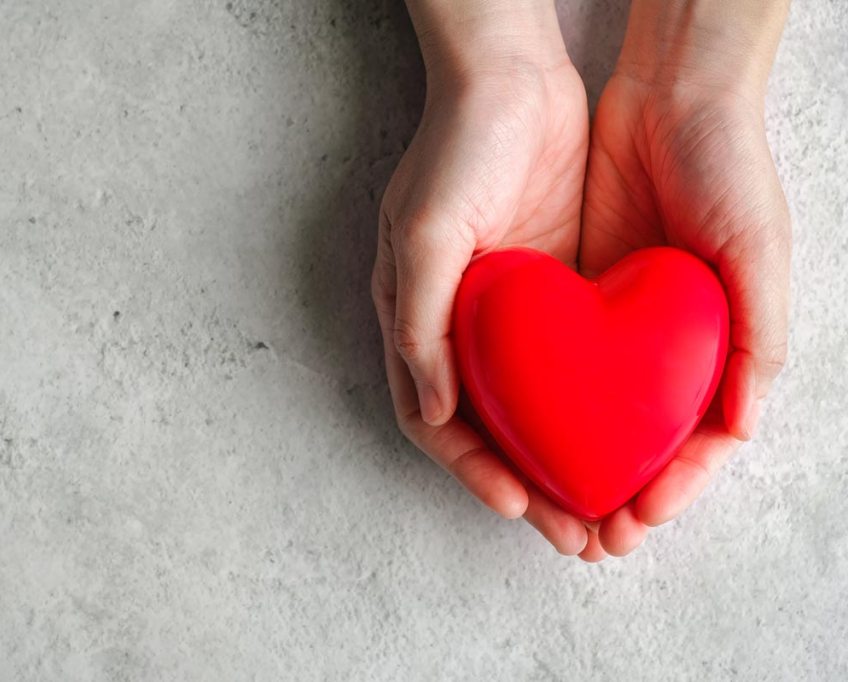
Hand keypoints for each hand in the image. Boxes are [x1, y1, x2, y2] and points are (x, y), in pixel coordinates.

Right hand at [371, 1, 594, 553]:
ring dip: (561, 463)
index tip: (514, 504)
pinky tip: (621, 437)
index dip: (470, 469)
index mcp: (419, 322)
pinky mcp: (555, 293)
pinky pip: (571, 369)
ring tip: (604, 510)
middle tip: (573, 535)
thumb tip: (434, 410)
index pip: (435, 420)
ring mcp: (511, 315)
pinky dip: (589, 412)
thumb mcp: (424, 236)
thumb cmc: (456, 150)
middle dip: (524, 487)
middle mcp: (461, 329)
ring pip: (533, 411)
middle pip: (490, 431)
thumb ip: (420, 324)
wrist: (513, 80)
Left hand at [577, 1, 791, 558]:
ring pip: (588, 415)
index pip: (696, 440)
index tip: (633, 524)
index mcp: (718, 345)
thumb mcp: (757, 249)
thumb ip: (760, 336)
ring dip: (570, 465)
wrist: (666, 96)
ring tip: (544, 509)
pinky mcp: (571, 296)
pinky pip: (551, 364)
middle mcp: (664, 344)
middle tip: (582, 540)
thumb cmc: (727, 168)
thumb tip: (741, 425)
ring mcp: (615, 324)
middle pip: (637, 441)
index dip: (671, 488)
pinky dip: (539, 405)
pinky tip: (519, 437)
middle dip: (612, 495)